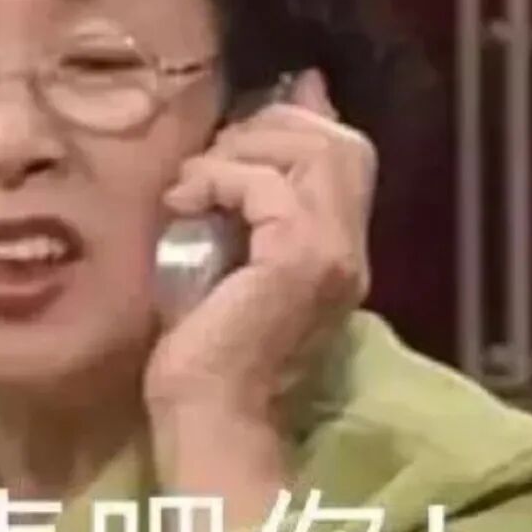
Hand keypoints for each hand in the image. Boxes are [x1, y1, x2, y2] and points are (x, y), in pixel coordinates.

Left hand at [144, 68, 376, 418]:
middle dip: (265, 129)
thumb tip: (234, 141)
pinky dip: (217, 179)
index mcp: (335, 245)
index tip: (236, 127)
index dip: (295, 119)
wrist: (206, 412)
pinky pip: (267, 186)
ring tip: (194, 185)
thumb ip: (242, 202)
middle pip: (336, 140)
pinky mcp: (303, 260)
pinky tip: (183, 204)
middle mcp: (348, 246)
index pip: (345, 151)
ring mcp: (333, 253)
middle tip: (209, 162)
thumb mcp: (224, 250)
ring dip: (239, 151)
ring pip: (312, 151)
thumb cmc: (203, 340)